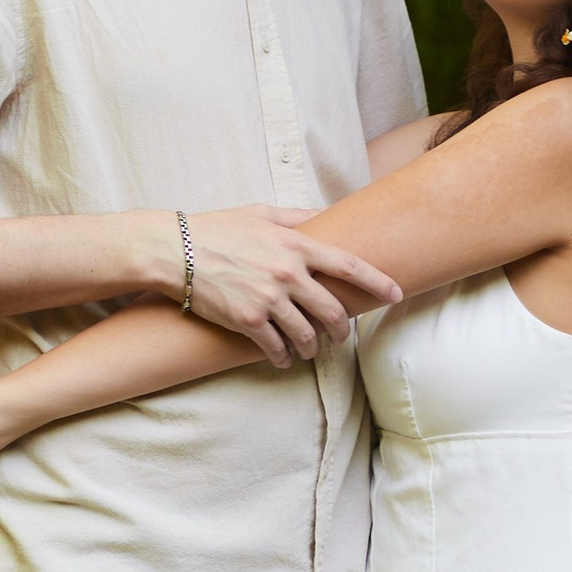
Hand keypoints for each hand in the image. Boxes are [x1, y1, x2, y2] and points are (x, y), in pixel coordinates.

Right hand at [179, 204, 400, 365]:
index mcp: (297, 244)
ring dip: (312, 348)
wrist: (175, 251)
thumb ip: (298, 216)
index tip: (397, 294)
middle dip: (341, 330)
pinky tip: (281, 358)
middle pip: (333, 311)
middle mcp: (289, 273)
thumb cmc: (217, 228)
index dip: (379, 283)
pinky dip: (282, 357)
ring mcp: (269, 299)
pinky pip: (276, 348)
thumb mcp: (262, 213)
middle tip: (340, 337)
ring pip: (307, 335)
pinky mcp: (248, 320)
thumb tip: (326, 215)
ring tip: (309, 350)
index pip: (351, 266)